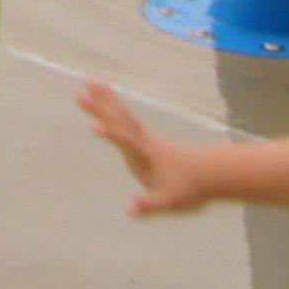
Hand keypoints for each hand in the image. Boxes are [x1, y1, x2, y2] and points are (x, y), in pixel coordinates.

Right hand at [76, 78, 224, 215]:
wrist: (209, 172)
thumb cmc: (188, 189)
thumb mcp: (168, 202)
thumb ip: (148, 205)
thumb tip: (128, 209)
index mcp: (145, 157)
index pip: (126, 143)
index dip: (110, 134)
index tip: (92, 125)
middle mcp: (143, 142)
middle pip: (119, 121)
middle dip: (100, 108)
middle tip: (79, 93)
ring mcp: (144, 137)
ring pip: (121, 113)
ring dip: (105, 98)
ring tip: (89, 80)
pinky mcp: (145, 136)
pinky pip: (125, 115)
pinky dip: (114, 103)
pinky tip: (106, 96)